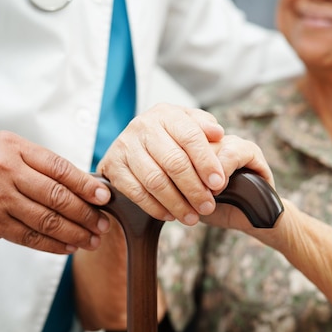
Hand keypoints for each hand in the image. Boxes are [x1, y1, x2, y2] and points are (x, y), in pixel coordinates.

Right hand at [0, 132, 110, 252]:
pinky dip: (52, 244)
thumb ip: (38, 164)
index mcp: (15, 149)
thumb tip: (81, 185)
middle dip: (86, 214)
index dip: (86, 185)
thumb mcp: (6, 148)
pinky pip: (28, 237)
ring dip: (74, 233)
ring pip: (46, 221)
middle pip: (57, 197)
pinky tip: (68, 247)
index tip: (105, 197)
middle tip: (103, 225)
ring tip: (92, 240)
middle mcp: (7, 172)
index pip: (60, 168)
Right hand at [98, 104, 225, 224]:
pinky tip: (170, 214)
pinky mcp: (113, 166)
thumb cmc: (168, 137)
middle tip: (207, 206)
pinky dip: (155, 207)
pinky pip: (137, 192)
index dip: (206, 162)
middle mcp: (143, 126)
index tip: (218, 183)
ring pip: (155, 180)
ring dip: (176, 203)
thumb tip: (217, 133)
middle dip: (194, 189)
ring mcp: (125, 146)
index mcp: (166, 114)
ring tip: (192, 217)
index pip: (191, 136)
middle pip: (174, 162)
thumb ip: (204, 127)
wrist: (131, 145)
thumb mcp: (187, 124)